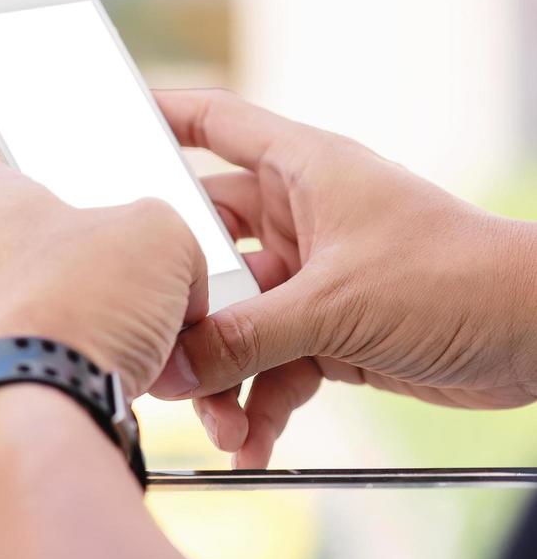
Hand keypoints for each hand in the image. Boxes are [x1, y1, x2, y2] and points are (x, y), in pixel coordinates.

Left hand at [0, 128, 207, 395]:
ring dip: (102, 310)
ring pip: (50, 302)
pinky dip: (98, 361)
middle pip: (26, 232)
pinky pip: (57, 357)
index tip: (23, 140)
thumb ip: (167, 232)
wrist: (41, 413)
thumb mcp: (158, 234)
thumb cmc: (77, 304)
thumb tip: (174, 278)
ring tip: (159, 323)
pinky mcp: (0, 377)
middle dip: (86, 243)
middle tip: (138, 247)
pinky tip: (143, 372)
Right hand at [149, 88, 536, 467]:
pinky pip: (271, 364)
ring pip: (237, 319)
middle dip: (181, 301)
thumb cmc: (455, 278)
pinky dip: (260, 403)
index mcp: (302, 171)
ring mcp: (313, 277)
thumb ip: (245, 339)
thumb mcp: (334, 306)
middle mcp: (301, 218)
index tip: (104, 123)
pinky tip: (251, 441)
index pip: (215, 124)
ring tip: (215, 421)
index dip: (160, 117)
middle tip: (147, 336)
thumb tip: (174, 368)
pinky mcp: (331, 331)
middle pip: (209, 247)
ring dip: (222, 372)